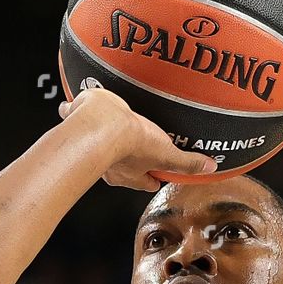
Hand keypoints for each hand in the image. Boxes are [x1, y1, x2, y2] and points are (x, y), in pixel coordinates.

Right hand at [58, 87, 216, 191]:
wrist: (101, 122)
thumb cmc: (132, 141)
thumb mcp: (167, 153)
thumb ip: (187, 162)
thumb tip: (210, 167)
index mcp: (131, 174)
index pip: (145, 181)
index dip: (153, 176)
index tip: (159, 172)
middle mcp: (110, 164)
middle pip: (122, 166)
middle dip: (128, 158)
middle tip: (135, 145)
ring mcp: (92, 144)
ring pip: (96, 142)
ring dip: (101, 136)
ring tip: (107, 122)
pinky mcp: (77, 120)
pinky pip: (72, 115)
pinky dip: (72, 110)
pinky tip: (74, 102)